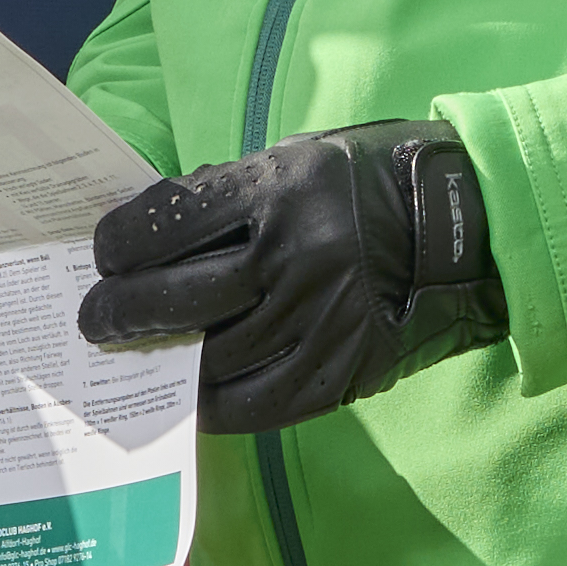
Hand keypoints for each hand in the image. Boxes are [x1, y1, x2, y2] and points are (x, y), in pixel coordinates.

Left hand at [86, 122, 496, 441]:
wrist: (470, 229)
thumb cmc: (369, 184)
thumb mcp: (300, 160)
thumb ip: (230, 197)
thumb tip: (150, 241)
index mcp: (282, 186)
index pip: (169, 221)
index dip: (118, 246)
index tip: (102, 258)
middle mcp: (299, 253)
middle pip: (179, 296)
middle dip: (121, 313)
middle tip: (95, 321)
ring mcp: (321, 317)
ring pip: (212, 355)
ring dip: (160, 361)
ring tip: (133, 356)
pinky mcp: (341, 368)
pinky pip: (256, 403)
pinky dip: (212, 404)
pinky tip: (187, 394)